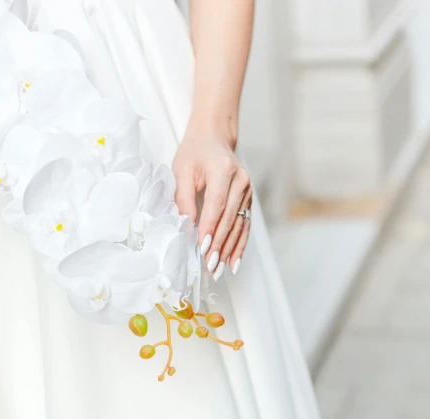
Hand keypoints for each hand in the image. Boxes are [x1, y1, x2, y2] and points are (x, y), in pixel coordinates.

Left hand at [173, 125, 251, 279]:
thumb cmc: (194, 154)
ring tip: (220, 270)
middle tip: (210, 266)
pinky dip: (239, 245)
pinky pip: (245, 225)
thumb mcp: (182, 170)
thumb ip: (184, 198)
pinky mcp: (248, 200)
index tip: (202, 247)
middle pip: (230, 218)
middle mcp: (241, 180)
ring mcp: (247, 191)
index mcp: (224, 169)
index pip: (217, 204)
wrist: (214, 138)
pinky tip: (234, 262)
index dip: (210, 227)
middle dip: (220, 244)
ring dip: (230, 250)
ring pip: (239, 225)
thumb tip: (187, 226)